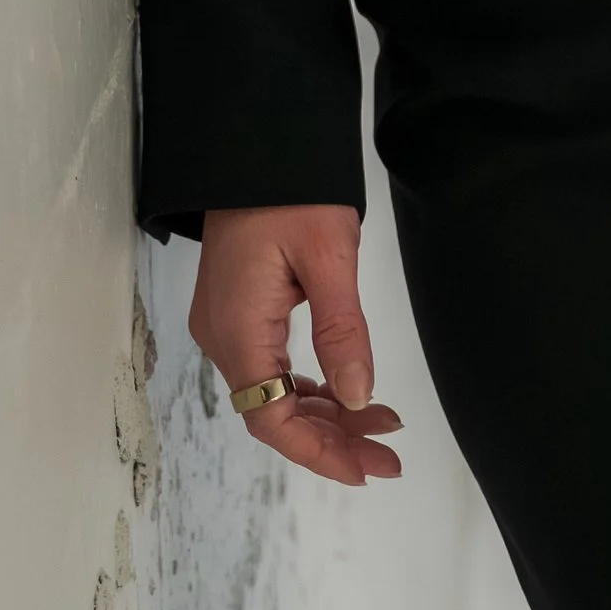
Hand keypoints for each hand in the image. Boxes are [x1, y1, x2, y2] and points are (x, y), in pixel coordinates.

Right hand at [189, 203, 404, 487]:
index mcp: (238, 331)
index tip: (368, 468)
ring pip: (273, 392)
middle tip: (389, 454)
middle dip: (332, 439)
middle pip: (273, 412)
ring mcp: (225, 323)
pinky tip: (344, 390)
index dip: (319, 452)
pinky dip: (308, 385)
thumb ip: (342, 330)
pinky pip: (269, 365)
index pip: (271, 419)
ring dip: (324, 414)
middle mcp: (222, 337)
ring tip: (380, 424)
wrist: (251, 141)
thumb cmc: (290, 189)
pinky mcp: (236, 309)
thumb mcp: (328, 255)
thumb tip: (359, 398)